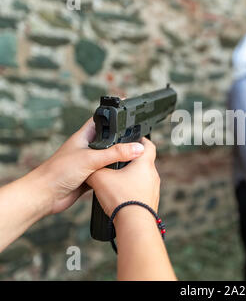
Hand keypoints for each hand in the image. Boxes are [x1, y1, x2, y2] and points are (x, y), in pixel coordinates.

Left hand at [30, 118, 144, 214]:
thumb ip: (116, 153)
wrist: (45, 195)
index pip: (101, 120)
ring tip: (134, 157)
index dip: (113, 115)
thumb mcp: (91, 158)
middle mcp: (86, 148)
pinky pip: (106, 174)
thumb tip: (137, 148)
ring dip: (118, 159)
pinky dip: (113, 174)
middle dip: (121, 139)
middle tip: (137, 138)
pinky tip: (122, 175)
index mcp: (84, 137)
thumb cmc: (58, 171)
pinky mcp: (89, 177)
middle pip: (109, 140)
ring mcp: (88, 163)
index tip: (128, 111)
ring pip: (108, 158)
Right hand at [86, 137, 159, 216]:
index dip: (139, 139)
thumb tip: (89, 166)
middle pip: (144, 162)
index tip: (131, 139)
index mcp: (145, 163)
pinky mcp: (151, 202)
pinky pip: (142, 192)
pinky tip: (120, 196)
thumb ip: (94, 168)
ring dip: (132, 177)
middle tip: (118, 161)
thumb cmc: (121, 199)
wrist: (134, 224)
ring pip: (142, 178)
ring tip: (116, 180)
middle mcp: (153, 175)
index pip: (148, 144)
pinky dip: (132, 191)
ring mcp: (153, 190)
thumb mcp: (100, 178)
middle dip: (131, 161)